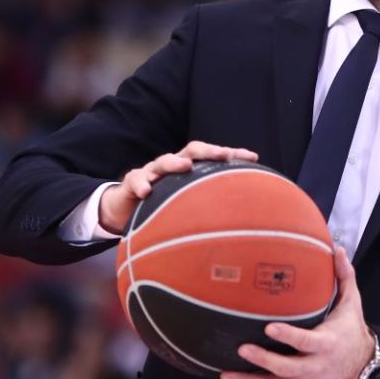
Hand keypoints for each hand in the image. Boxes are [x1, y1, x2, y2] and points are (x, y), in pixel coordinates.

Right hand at [98, 141, 257, 233]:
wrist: (125, 208)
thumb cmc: (163, 206)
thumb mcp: (187, 207)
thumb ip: (209, 211)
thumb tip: (244, 228)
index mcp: (190, 169)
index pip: (214, 157)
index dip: (233, 155)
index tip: (254, 157)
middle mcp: (173, 166)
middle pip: (192, 151)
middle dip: (208, 151)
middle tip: (223, 155)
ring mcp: (152, 172)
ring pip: (163, 161)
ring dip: (174, 163)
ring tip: (185, 166)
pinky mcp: (132, 182)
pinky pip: (135, 180)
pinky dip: (141, 184)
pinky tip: (146, 191)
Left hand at [220, 247, 375, 378]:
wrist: (362, 366)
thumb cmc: (352, 332)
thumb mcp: (352, 304)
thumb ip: (344, 277)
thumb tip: (336, 250)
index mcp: (328, 343)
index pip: (306, 341)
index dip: (288, 336)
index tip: (268, 327)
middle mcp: (316, 366)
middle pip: (287, 368)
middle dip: (263, 360)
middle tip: (242, 348)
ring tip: (228, 373)